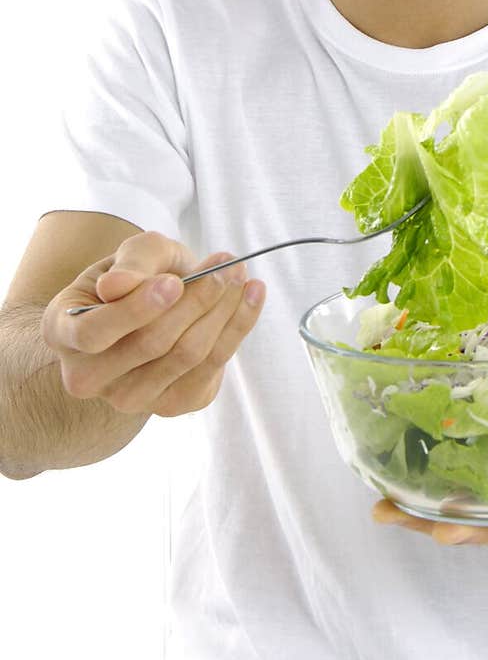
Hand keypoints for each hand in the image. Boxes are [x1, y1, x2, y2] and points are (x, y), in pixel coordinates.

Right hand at [41, 230, 265, 416]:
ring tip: (240, 273)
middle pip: (151, 345)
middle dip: (197, 299)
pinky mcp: (173, 405)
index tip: (175, 281)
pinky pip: (212, 368)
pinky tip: (251, 295)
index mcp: (64, 333)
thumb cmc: (138, 274)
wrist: (154, 307)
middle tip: (227, 264)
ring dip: (224, 310)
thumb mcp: (133, 254)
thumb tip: (115, 287)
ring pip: (187, 356)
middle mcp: (88, 377)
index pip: (96, 332)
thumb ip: (131, 263)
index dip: (137, 308)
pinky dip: (238, 327)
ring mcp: (130, 399)